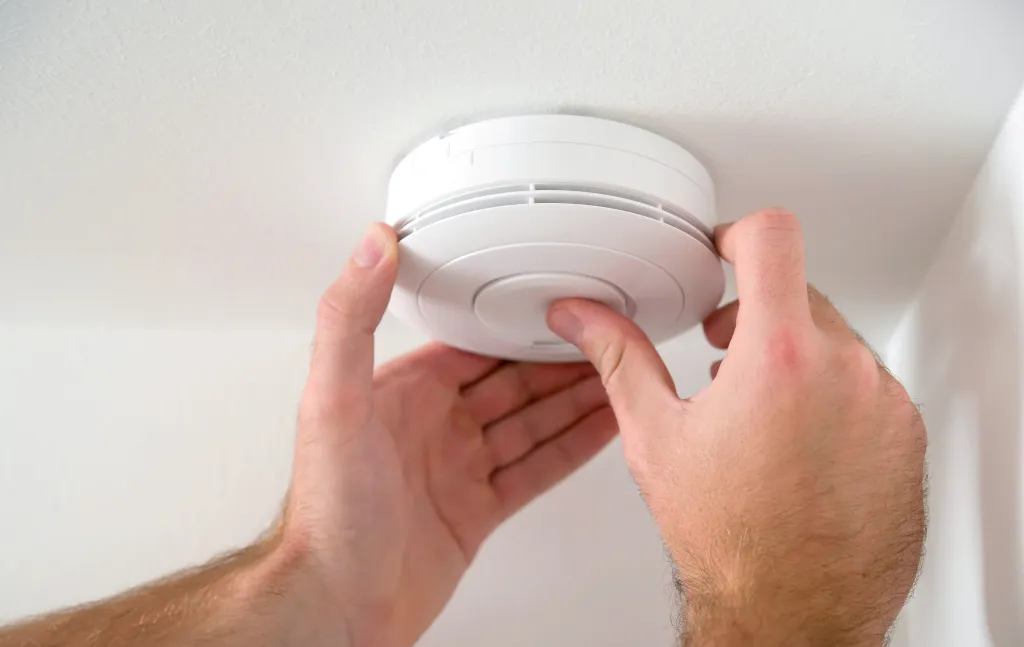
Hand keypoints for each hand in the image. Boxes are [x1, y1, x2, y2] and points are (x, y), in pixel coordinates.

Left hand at [281, 224, 616, 646]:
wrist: (340, 603)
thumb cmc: (328, 512)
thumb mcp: (333, 399)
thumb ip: (350, 318)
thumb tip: (370, 245)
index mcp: (403, 393)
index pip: (472, 343)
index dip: (517, 323)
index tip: (554, 301)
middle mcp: (433, 427)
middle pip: (512, 381)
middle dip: (559, 359)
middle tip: (606, 336)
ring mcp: (457, 469)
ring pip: (532, 422)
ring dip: (576, 399)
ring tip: (619, 375)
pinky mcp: (477, 510)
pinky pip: (536, 469)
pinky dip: (572, 448)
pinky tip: (601, 428)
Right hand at [547, 210, 926, 645]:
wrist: (794, 611)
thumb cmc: (730, 540)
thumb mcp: (656, 435)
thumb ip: (620, 358)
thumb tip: (584, 317)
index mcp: (778, 358)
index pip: (772, 238)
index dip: (738, 233)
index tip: (725, 251)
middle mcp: (845, 370)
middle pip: (800, 291)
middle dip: (757, 312)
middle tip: (723, 354)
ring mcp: (884, 402)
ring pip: (835, 340)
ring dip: (796, 357)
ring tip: (759, 410)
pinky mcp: (905, 433)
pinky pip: (868, 384)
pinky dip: (832, 394)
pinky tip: (798, 442)